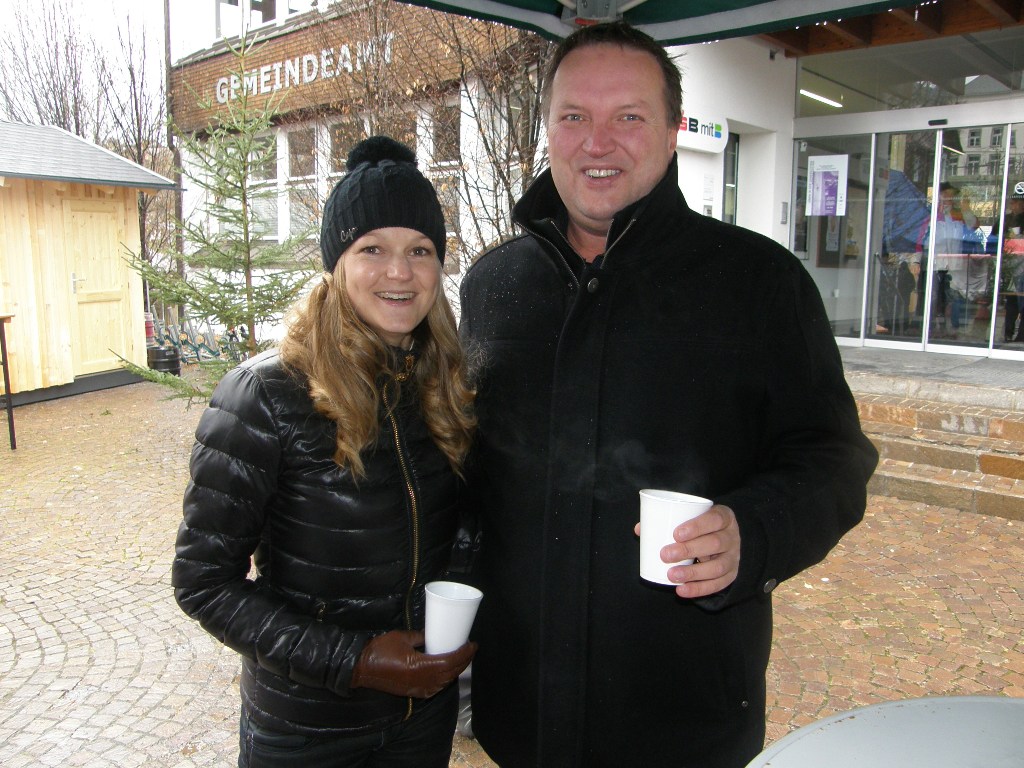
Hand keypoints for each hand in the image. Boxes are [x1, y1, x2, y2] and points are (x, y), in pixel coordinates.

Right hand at [350, 629, 475, 697]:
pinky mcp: (413, 692)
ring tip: (461, 658)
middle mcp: (423, 681)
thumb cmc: (380, 650)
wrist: (361, 668)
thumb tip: (432, 633)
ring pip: (444, 683)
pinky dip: (445, 680)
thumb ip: (420, 636)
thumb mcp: (403, 637)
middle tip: (470, 649)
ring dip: (455, 671)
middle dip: (463, 662)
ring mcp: (418, 689)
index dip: (464, 654)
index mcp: (422, 667)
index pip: (450, 662)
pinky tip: (446, 672)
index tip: (473, 645)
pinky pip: (435, 688)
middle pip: (451, 674)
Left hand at [635, 504, 740, 598]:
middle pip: (715, 543)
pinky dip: (699, 589)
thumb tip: (640, 529)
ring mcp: (734, 557)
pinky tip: (682, 590)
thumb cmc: (702, 527)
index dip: (697, 526)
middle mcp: (732, 537)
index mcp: (724, 518)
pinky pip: (717, 585)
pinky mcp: (731, 575)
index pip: (715, 519)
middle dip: (689, 550)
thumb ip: (667, 521)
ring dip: (693, 573)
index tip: (676, 534)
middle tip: (665, 555)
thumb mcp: (692, 519)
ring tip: (671, 575)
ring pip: (717, 567)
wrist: (724, 539)